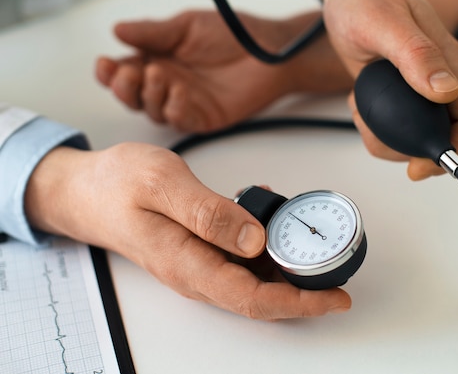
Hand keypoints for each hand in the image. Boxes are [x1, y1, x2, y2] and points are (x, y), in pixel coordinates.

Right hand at [24, 143, 350, 318]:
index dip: (300, 304)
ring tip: (315, 240)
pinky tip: (275, 219)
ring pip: (255, 278)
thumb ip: (208, 213)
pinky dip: (266, 245)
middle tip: (339, 268)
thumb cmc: (116, 185)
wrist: (85, 190)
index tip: (335, 297)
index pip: (254, 300)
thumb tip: (254, 240)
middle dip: (305, 290)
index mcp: (189, 264)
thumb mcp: (163, 185)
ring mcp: (199, 263)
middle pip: (262, 296)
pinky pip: (241, 257)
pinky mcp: (200, 249)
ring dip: (288, 267)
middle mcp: (197, 272)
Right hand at [96, 10, 350, 132]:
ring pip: (153, 111)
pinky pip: (182, 121)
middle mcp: (168, 85)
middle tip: (128, 74)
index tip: (104, 64)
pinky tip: (178, 94)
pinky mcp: (204, 117)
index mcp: (158, 60)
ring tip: (158, 75)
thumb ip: (154, 33)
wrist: (268, 51)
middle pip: (133, 97)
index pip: (125, 71)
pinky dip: (176, 110)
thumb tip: (118, 31)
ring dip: (150, 96)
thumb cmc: (232, 35)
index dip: (110, 72)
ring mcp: (185, 103)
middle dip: (124, 88)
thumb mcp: (187, 26)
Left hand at [320, 0, 457, 179]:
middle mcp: (440, 80)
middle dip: (421, 153)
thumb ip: (416, 55)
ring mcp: (420, 91)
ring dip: (390, 142)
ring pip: (420, 137)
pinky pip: (397, 129)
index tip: (426, 164)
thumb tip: (446, 91)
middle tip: (387, 149)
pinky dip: (376, 130)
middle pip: (450, 135)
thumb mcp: (386, 23)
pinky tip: (361, 107)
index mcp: (450, 63)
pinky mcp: (400, 97)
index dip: (457, 149)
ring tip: (365, 116)